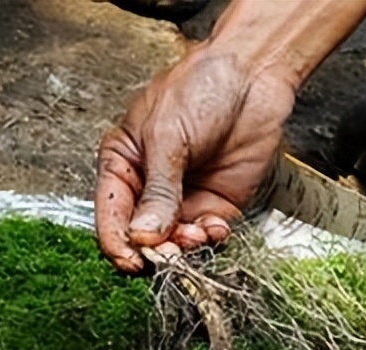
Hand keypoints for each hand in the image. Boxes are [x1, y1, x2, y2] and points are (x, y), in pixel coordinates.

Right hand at [95, 46, 295, 271]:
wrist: (253, 74)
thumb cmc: (200, 86)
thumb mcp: (167, 136)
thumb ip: (158, 190)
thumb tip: (143, 236)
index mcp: (124, 165)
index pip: (111, 216)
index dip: (119, 243)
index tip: (133, 260)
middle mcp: (150, 188)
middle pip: (143, 238)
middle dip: (156, 250)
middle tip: (169, 252)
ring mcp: (184, 199)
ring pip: (175, 243)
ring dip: (184, 247)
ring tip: (195, 234)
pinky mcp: (217, 205)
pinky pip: (208, 236)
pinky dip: (211, 240)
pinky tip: (215, 228)